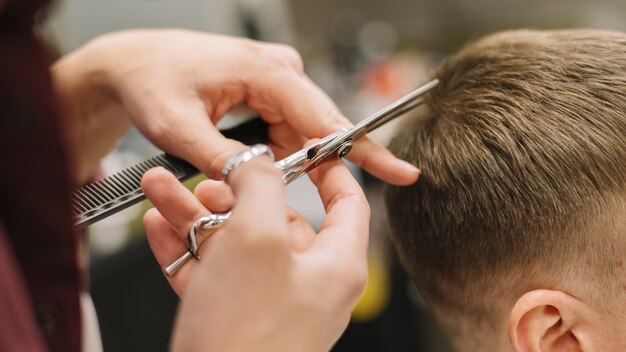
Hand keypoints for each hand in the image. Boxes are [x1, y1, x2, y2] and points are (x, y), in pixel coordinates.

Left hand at [53, 29, 418, 184]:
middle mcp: (279, 70)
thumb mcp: (178, 128)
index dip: (363, 150)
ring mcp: (275, 79)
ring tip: (248, 168)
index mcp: (266, 72)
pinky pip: (286, 128)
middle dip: (316, 164)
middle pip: (319, 128)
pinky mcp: (268, 90)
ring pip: (301, 132)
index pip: (326, 119)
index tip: (400, 171)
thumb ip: (223, 159)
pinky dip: (278, 152)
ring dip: (289, 161)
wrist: (135, 63)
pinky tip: (254, 158)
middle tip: (304, 195)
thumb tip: (260, 184)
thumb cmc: (152, 81)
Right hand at [141, 157, 369, 350]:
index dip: (326, 167)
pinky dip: (185, 248)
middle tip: (205, 176)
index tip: (303, 145)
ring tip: (162, 190)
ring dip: (197, 215)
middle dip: (233, 191)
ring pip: (234, 242)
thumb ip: (261, 186)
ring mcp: (267, 304)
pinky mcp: (232, 320)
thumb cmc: (246, 336)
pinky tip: (157, 227)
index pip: (345, 203)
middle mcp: (306, 284)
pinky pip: (211, 272)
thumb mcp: (257, 238)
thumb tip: (257, 161)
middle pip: (275, 219)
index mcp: (333, 264)